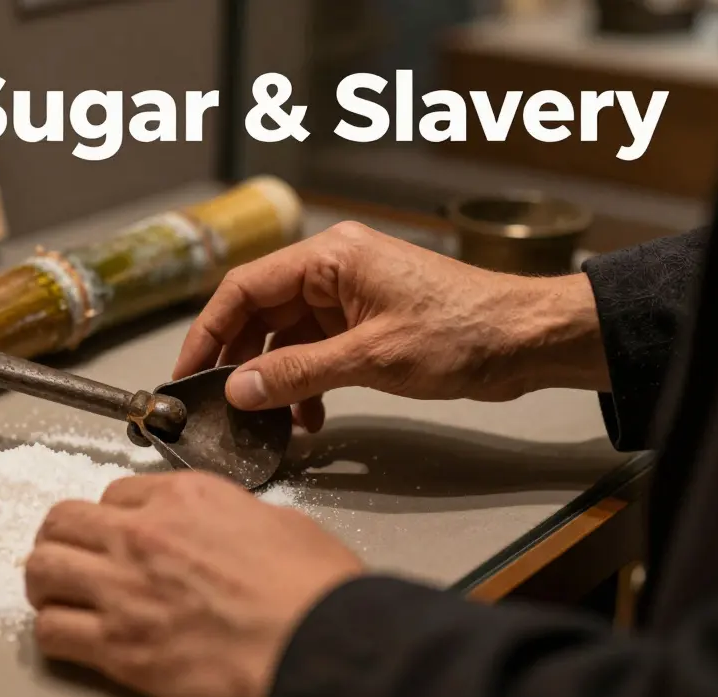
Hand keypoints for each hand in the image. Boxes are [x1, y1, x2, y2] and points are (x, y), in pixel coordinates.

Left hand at [25, 471, 362, 696]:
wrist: (318, 647)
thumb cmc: (314, 592)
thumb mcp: (278, 522)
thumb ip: (231, 518)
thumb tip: (222, 532)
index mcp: (185, 497)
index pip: (115, 493)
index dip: (114, 517)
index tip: (117, 534)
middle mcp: (143, 535)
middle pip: (62, 521)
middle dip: (63, 539)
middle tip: (71, 557)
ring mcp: (124, 589)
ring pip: (42, 569)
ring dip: (46, 582)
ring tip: (59, 595)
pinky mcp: (118, 646)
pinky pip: (51, 631)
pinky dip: (54, 634)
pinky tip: (70, 638)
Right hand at [175, 222, 609, 427]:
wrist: (529, 340)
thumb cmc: (464, 331)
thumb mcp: (371, 357)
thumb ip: (298, 373)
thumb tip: (240, 389)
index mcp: (330, 257)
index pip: (245, 288)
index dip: (209, 330)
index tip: (188, 370)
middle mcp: (334, 269)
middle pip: (261, 312)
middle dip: (240, 359)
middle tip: (220, 400)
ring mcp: (351, 295)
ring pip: (287, 336)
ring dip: (276, 378)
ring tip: (271, 418)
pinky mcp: (367, 322)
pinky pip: (317, 350)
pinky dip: (307, 382)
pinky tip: (309, 415)